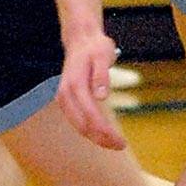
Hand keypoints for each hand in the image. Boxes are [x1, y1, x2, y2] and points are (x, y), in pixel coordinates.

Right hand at [57, 31, 126, 150]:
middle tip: (121, 145)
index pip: (91, 116)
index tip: (121, 142)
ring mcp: (64, 98)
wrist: (81, 40)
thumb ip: (102, 75)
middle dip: (102, 139)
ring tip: (115, 143)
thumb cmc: (95, 47)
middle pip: (83, 126)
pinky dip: (89, 130)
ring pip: (78, 126)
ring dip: (95, 137)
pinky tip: (103, 134)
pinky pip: (77, 121)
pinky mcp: (66, 100)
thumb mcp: (103, 55)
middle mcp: (65, 94)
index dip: (106, 132)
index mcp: (75, 85)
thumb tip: (101, 97)